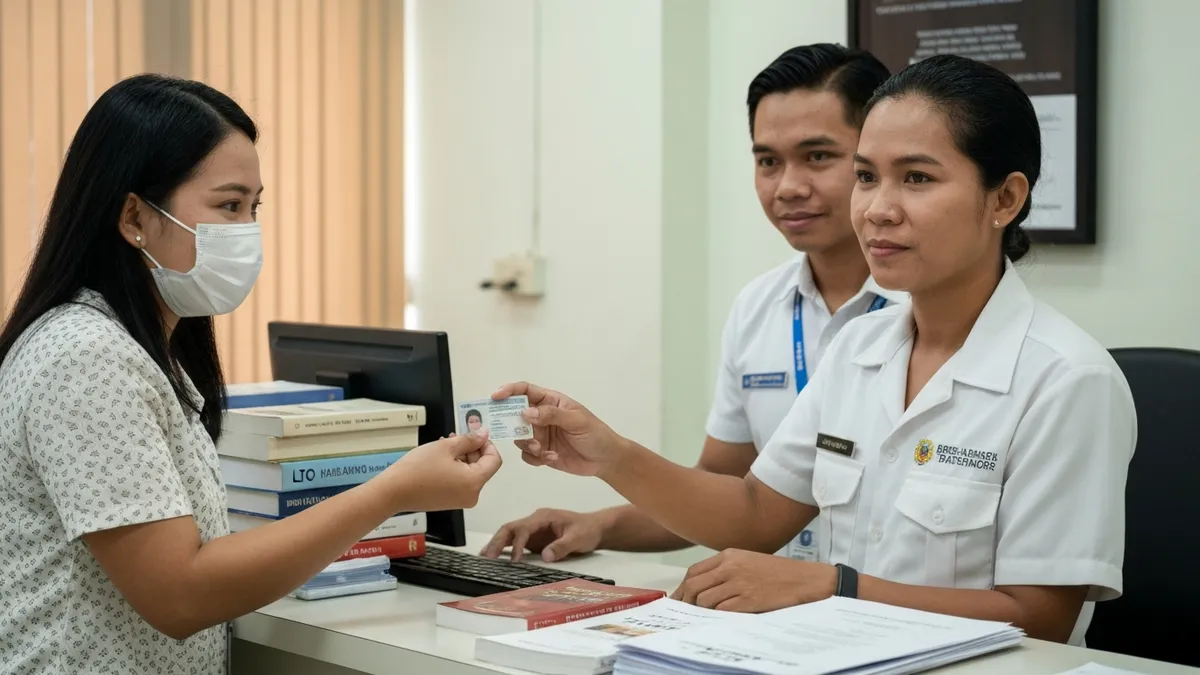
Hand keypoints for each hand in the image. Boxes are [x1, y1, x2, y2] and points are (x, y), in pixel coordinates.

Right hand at [383, 430, 501, 511]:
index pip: (494, 460)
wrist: (394, 491)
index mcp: (475, 482)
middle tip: (455, 436)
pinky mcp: (450, 502)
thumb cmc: (420, 467)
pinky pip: (460, 482)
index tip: (473, 434)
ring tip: (444, 444)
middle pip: (482, 467)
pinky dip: (455, 468)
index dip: (487, 444)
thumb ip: (470, 440)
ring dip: (461, 457)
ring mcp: (461, 501)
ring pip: (470, 473)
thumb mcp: (446, 447)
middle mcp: (473, 495)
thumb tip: (485, 434)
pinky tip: (440, 457)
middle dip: (472, 449)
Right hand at [479, 508, 604, 561]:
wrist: (595, 528)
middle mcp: (534, 521)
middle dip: (498, 541)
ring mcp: (533, 530)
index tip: (515, 560)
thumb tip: (545, 556)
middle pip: (511, 528)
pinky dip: (504, 549)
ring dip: (496, 544)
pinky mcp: (533, 540)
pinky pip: (515, 543)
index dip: (517, 543)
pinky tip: (494, 558)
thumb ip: (562, 546)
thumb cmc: (587, 530)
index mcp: (543, 517)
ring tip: (483, 558)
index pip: (524, 528)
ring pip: (509, 534)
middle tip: (486, 557)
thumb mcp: (578, 538)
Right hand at [491, 382, 623, 476]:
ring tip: (542, 449)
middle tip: (514, 431)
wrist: (605, 459)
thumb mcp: (576, 420)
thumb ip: (551, 414)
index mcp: (551, 401)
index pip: (525, 391)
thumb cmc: (595, 434)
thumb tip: (525, 412)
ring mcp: (541, 435)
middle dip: (512, 423)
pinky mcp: (542, 453)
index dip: (509, 391)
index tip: (495, 397)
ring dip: (527, 443)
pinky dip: (535, 458)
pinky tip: (552, 458)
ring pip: (519, 437)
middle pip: (516, 415)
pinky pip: (528, 455)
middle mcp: (542, 417)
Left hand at [670, 549, 836, 611]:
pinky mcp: (747, 600)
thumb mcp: (748, 561)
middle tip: (684, 611)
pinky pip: (720, 610)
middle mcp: (730, 567)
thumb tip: (703, 586)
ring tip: (705, 615)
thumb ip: (726, 569)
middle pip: (694, 585)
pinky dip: (716, 616)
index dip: (682, 587)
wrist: (805, 580)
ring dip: (701, 610)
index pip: (694, 571)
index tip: (678, 598)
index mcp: (729, 555)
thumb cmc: (778, 572)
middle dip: (685, 601)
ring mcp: (738, 584)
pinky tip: (720, 618)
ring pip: (704, 600)